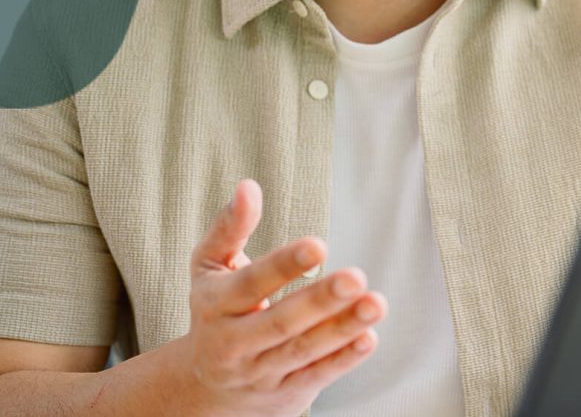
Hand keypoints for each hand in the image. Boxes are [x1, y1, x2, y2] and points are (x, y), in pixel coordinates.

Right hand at [184, 179, 386, 416]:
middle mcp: (234, 344)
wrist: (204, 386)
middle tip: (355, 277)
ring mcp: (260, 373)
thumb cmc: (216, 308)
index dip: (284, 265)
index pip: (251, 283)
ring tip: (376, 303)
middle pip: (281, 322)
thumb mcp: (210, 265)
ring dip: (342, 329)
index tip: (319, 244)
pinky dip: (343, 359)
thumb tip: (248, 186)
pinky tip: (369, 337)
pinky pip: (316, 377)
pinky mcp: (286, 393)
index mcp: (216, 304)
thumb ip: (230, 226)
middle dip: (320, 301)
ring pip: (303, 351)